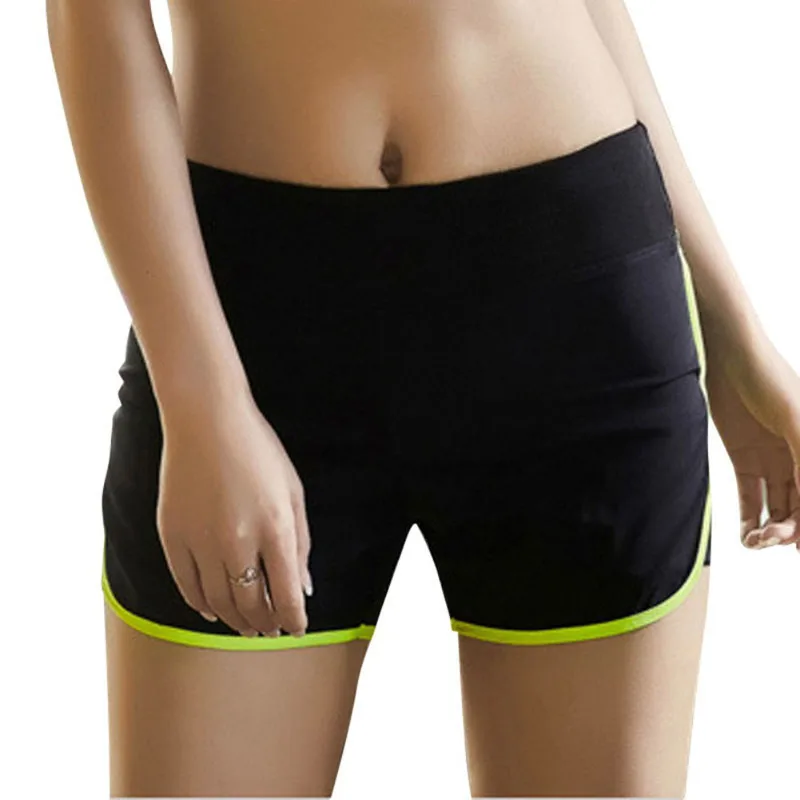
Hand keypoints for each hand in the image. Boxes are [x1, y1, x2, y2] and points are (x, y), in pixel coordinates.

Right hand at [156, 392, 312, 636]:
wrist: (206, 419)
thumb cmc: (258, 450)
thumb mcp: (293, 491)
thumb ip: (301, 543)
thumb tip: (303, 588)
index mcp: (275, 528)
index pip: (287, 594)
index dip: (294, 619)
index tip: (297, 628)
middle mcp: (238, 541)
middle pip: (252, 605)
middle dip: (266, 624)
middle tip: (271, 631)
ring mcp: (201, 541)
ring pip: (219, 602)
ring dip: (236, 621)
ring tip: (247, 627)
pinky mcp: (173, 537)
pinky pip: (187, 586)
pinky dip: (201, 605)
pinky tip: (212, 611)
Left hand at [706, 332, 799, 550]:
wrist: (730, 358)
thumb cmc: (770, 379)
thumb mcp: (794, 417)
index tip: (798, 545)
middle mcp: (799, 458)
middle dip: (791, 529)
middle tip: (772, 538)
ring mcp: (773, 461)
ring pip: (779, 506)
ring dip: (771, 529)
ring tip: (757, 541)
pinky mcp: (745, 460)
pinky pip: (752, 497)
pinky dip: (750, 518)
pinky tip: (747, 536)